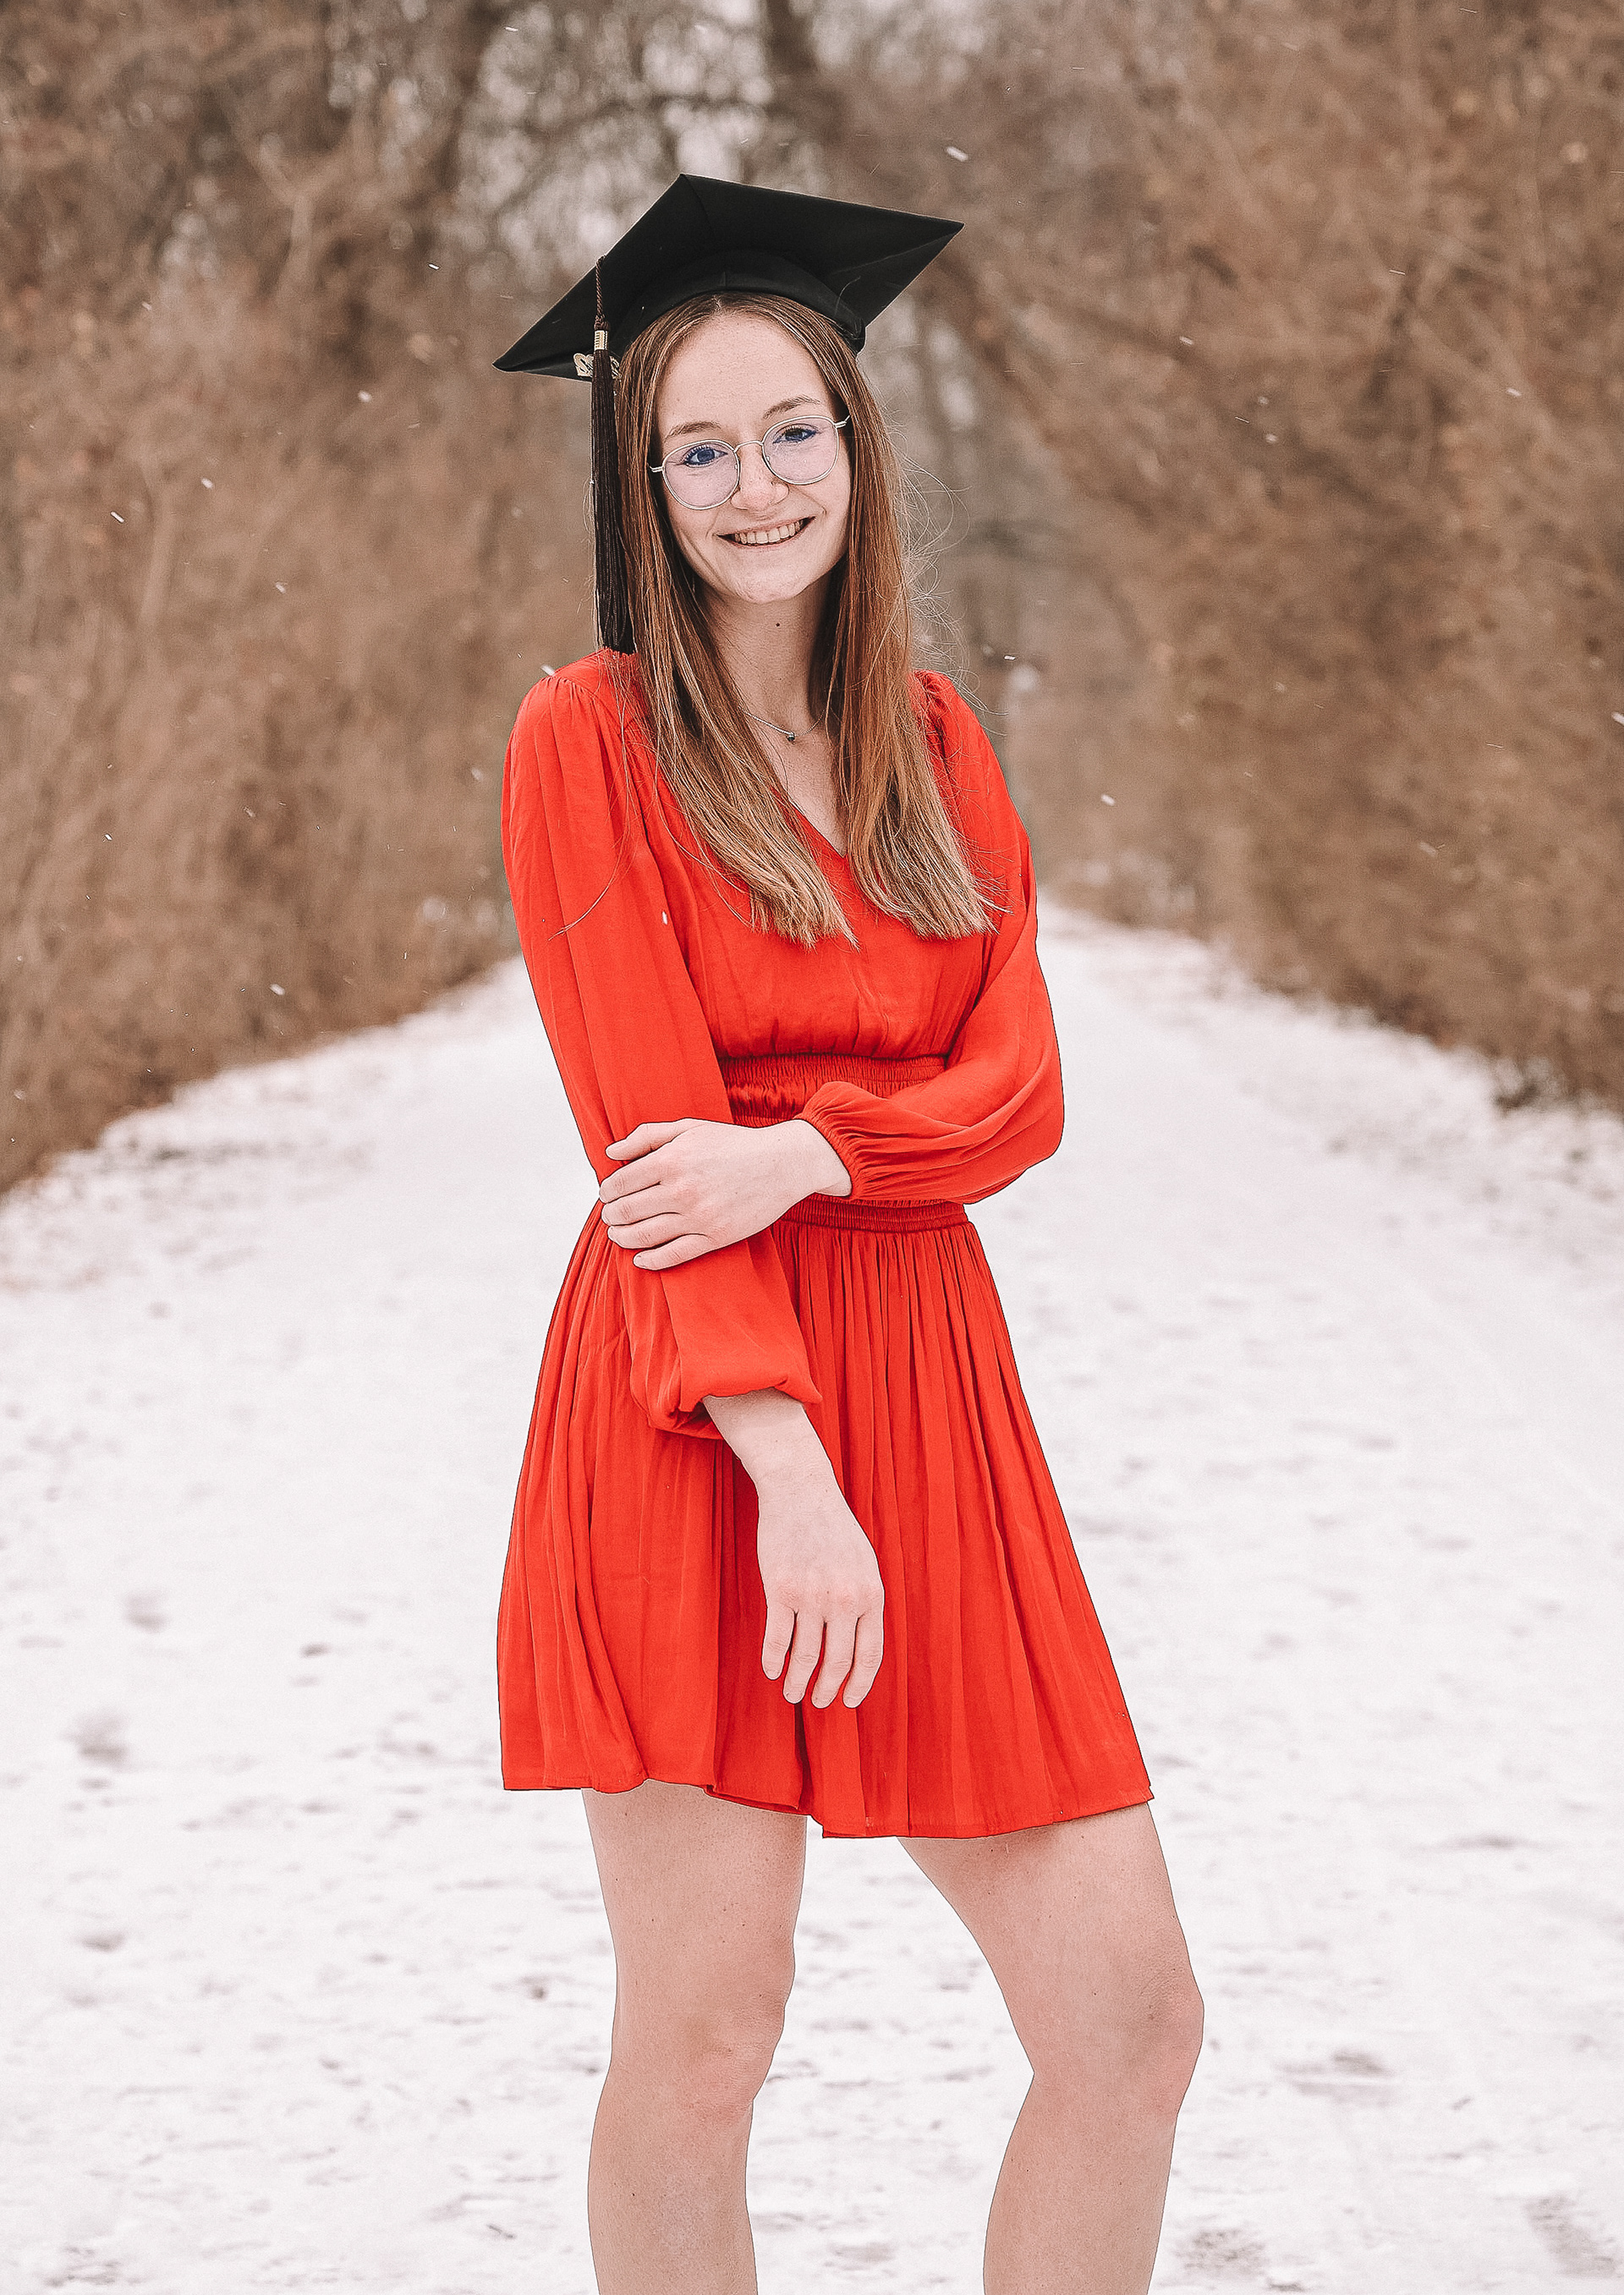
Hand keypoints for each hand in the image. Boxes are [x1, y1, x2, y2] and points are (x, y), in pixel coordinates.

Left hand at [599, 1116, 849, 1269]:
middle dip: (611, 1215)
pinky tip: (639, 1259)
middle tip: (609, 1216)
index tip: (606, 1194)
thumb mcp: (688, 1128)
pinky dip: (650, 1260)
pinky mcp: (715, 1237)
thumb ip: (645, 1136)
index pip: (621, 1183)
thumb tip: (610, 1153)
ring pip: (645, 1235)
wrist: (781, 1163)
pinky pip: (673, 1254)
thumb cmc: (733, 1144)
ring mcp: (699, 1217)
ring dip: (623, 1238)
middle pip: (628, 1211)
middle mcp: (682, 1190)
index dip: (607, 1191)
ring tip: (617, 1235)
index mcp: (672, 1160)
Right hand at [704, 1390, 884, 1707]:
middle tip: (818, 1702)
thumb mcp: (864, 1564)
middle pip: (837, 1662)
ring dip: (796, 1681)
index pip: (870, 1654)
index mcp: (872, 1594)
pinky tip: (771, 1670)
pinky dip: (773, 1660)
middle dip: (827, 1690)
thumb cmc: (833, 1530)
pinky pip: (777, 1638)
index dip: (860, 1684)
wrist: (801, 1492)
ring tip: (791, 1693)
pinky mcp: (781, 1588)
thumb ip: (864, 1604)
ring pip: (805, 1656)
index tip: (848, 1701)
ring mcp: (812, 1594)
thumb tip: (859, 1651)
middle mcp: (845, 1598)